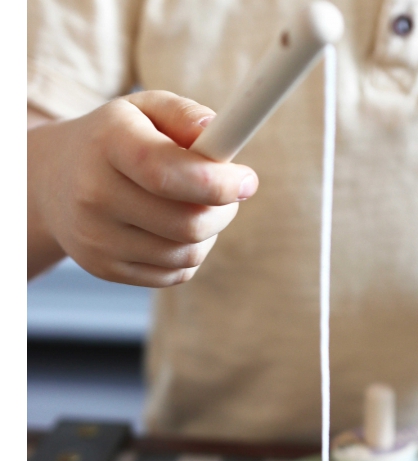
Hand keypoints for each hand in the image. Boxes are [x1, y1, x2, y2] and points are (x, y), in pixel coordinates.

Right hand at [28, 91, 258, 286]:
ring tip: (199, 208)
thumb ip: (186, 115)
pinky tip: (177, 231)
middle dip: (224, 210)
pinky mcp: (105, 269)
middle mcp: (94, 195)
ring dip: (210, 233)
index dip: (218, 182)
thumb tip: (221, 134)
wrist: (52, 181)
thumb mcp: (145, 111)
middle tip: (229, 194)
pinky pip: (175, 274)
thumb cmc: (116, 140)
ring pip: (187, 254)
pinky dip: (190, 254)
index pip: (168, 173)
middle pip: (187, 224)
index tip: (248, 180)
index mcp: (107, 145)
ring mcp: (97, 238)